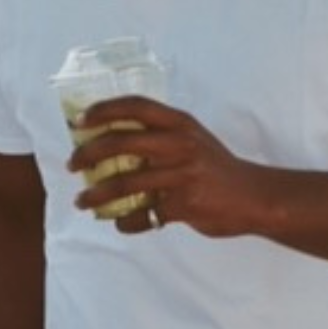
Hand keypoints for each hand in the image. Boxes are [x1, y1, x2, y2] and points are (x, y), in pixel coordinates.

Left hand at [67, 94, 261, 240]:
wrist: (254, 196)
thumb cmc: (216, 167)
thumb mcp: (194, 139)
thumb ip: (161, 136)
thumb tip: (110, 142)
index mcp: (181, 124)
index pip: (136, 106)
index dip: (104, 110)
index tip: (80, 121)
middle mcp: (181, 145)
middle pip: (121, 142)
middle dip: (88, 153)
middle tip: (73, 164)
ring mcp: (183, 175)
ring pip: (125, 184)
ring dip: (96, 195)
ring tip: (83, 201)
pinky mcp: (185, 205)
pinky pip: (144, 216)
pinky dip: (126, 222)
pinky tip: (121, 223)